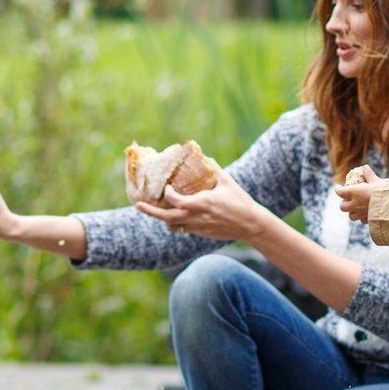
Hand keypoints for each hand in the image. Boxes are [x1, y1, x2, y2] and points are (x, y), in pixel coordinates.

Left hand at [134, 170, 264, 240]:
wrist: (251, 225)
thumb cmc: (240, 202)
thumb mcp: (227, 182)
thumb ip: (214, 168)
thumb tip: (203, 156)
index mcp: (201, 203)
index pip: (175, 200)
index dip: (167, 193)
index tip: (166, 187)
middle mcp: (196, 217)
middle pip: (167, 217)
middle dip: (151, 212)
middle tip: (137, 206)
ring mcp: (198, 227)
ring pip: (173, 226)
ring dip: (162, 219)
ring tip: (153, 211)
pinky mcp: (201, 233)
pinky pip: (183, 229)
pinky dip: (175, 224)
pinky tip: (173, 217)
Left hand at [335, 171, 388, 222]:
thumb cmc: (385, 191)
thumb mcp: (378, 181)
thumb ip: (370, 176)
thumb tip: (365, 167)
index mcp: (355, 192)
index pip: (340, 192)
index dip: (338, 189)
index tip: (338, 187)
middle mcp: (355, 204)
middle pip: (342, 206)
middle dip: (344, 203)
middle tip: (348, 199)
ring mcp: (361, 214)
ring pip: (351, 216)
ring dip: (352, 212)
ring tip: (356, 207)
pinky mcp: (368, 220)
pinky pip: (362, 220)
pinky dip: (362, 217)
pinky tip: (367, 213)